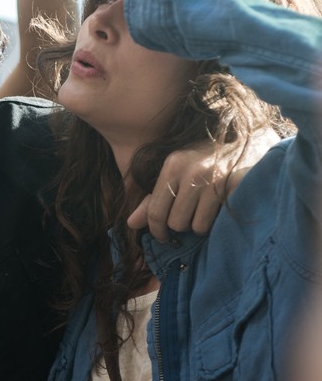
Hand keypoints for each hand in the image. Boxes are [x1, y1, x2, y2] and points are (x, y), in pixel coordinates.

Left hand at [127, 129, 279, 239]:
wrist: (250, 143)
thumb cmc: (207, 160)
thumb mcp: (178, 172)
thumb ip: (154, 199)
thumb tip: (131, 224)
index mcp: (172, 165)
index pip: (156, 211)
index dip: (156, 230)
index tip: (162, 238)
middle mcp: (192, 171)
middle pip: (176, 223)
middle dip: (182, 225)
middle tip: (191, 214)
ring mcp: (216, 180)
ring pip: (197, 226)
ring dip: (201, 225)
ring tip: (207, 210)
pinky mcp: (236, 189)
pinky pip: (218, 223)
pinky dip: (217, 223)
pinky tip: (220, 208)